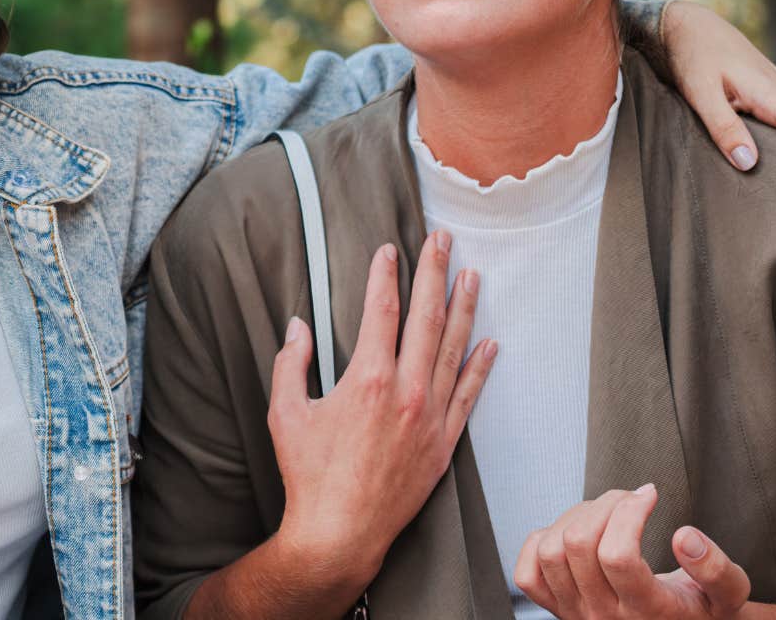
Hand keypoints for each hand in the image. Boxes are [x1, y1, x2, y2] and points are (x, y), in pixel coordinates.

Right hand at [266, 232, 496, 583]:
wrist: (339, 533)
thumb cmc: (308, 475)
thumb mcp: (286, 413)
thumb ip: (291, 364)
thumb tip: (298, 327)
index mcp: (367, 378)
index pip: (382, 311)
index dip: (386, 275)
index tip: (390, 250)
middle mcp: (406, 392)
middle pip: (426, 317)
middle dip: (435, 273)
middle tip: (442, 241)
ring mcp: (429, 418)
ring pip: (453, 349)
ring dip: (464, 308)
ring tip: (472, 275)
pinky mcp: (442, 443)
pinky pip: (468, 396)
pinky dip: (480, 367)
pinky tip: (489, 343)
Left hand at [515, 485, 749, 619]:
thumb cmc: (700, 608)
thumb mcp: (728, 595)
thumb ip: (717, 569)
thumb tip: (685, 537)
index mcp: (647, 612)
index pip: (618, 556)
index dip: (630, 512)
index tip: (650, 494)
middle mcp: (604, 617)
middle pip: (579, 545)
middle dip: (604, 505)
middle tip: (630, 497)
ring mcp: (575, 614)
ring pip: (551, 551)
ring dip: (575, 516)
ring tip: (606, 512)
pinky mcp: (556, 609)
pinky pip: (526, 573)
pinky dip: (542, 540)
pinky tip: (574, 532)